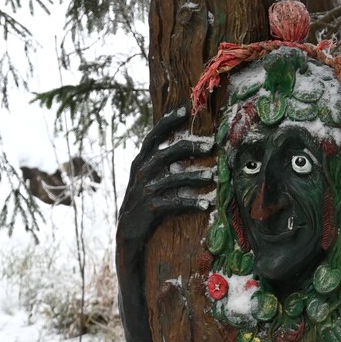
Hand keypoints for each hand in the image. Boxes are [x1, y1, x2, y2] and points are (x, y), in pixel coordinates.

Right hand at [118, 106, 215, 243]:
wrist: (127, 231)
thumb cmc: (142, 200)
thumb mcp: (145, 177)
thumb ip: (157, 162)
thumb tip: (180, 146)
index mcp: (140, 161)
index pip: (153, 136)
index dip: (168, 122)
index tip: (185, 110)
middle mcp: (142, 172)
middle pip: (168, 153)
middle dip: (190, 147)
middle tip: (211, 146)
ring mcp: (147, 190)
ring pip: (175, 178)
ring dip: (196, 176)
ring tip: (213, 176)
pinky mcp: (152, 208)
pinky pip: (176, 202)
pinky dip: (192, 203)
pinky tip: (207, 204)